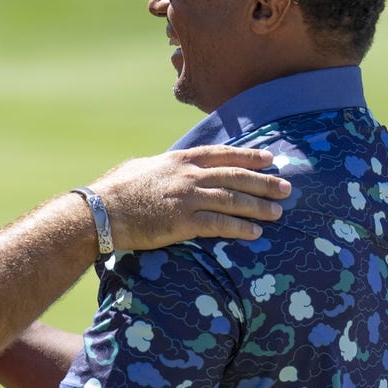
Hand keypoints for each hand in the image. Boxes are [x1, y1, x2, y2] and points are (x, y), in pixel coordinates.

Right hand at [88, 145, 289, 249]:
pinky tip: (256, 233)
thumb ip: (164, 165)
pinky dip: (240, 228)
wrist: (101, 210)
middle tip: (287, 187)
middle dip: (263, 182)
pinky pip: (218, 225)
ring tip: (278, 212)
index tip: (269, 159)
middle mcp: (188, 175)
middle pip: (235, 176)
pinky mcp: (182, 222)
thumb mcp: (142, 167)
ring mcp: (187, 198)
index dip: (249, 156)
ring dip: (258, 206)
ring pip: (232, 200)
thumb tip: (167, 163)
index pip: (222, 155)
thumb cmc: (115, 188)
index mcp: (179, 159)